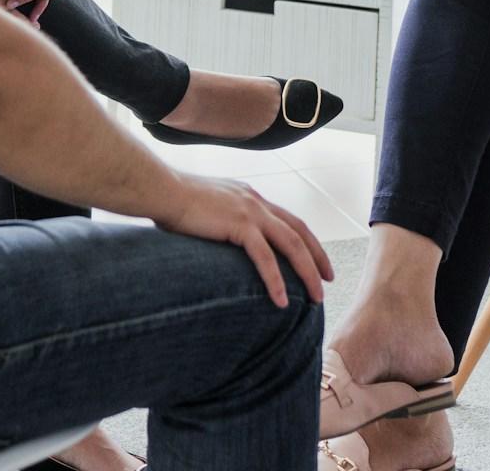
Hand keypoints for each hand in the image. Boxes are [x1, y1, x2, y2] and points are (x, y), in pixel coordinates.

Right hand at [146, 173, 332, 308]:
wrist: (161, 189)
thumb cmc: (173, 201)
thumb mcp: (206, 207)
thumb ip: (220, 220)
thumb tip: (219, 237)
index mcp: (250, 197)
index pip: (288, 220)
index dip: (307, 240)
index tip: (317, 260)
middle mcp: (255, 201)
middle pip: (299, 231)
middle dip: (317, 257)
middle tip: (328, 281)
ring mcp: (249, 211)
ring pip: (291, 244)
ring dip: (307, 272)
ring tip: (316, 297)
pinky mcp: (238, 224)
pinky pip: (264, 257)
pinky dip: (276, 280)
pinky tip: (282, 301)